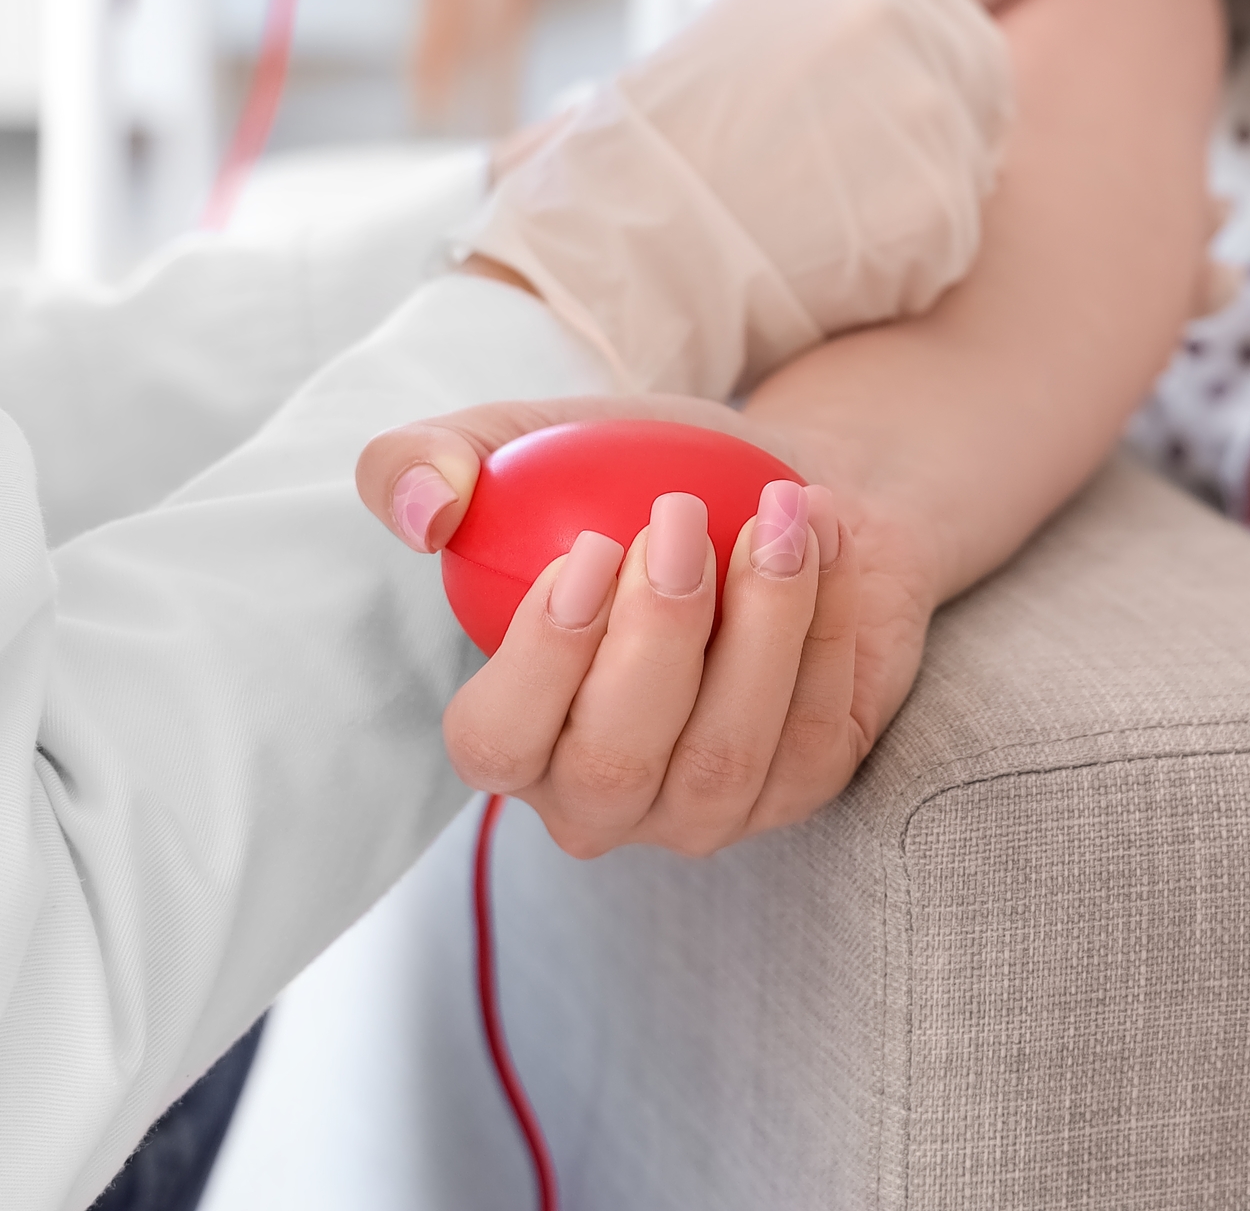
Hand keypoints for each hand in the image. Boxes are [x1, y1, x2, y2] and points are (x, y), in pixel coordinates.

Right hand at [355, 391, 933, 856]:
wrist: (784, 489)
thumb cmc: (637, 476)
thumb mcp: (526, 442)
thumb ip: (426, 461)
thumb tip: (423, 514)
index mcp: (515, 733)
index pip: (496, 743)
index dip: (540, 660)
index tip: (593, 549)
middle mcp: (603, 795)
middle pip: (614, 762)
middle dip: (655, 634)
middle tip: (680, 518)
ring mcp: (706, 806)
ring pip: (723, 756)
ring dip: (759, 623)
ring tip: (776, 514)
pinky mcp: (803, 783)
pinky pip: (815, 729)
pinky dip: (827, 623)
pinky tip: (824, 535)